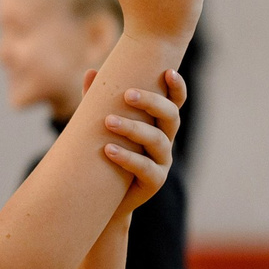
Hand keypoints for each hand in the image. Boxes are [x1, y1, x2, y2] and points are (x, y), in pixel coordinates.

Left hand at [87, 65, 183, 219]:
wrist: (102, 197)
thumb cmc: (104, 154)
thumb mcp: (101, 125)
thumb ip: (98, 100)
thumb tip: (92, 72)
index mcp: (158, 124)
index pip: (175, 102)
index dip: (177, 88)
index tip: (168, 72)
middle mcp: (165, 140)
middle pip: (171, 116)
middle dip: (152, 102)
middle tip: (127, 94)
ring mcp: (162, 162)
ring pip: (157, 141)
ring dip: (134, 128)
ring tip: (108, 122)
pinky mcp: (154, 182)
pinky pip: (146, 168)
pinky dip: (127, 158)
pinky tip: (108, 150)